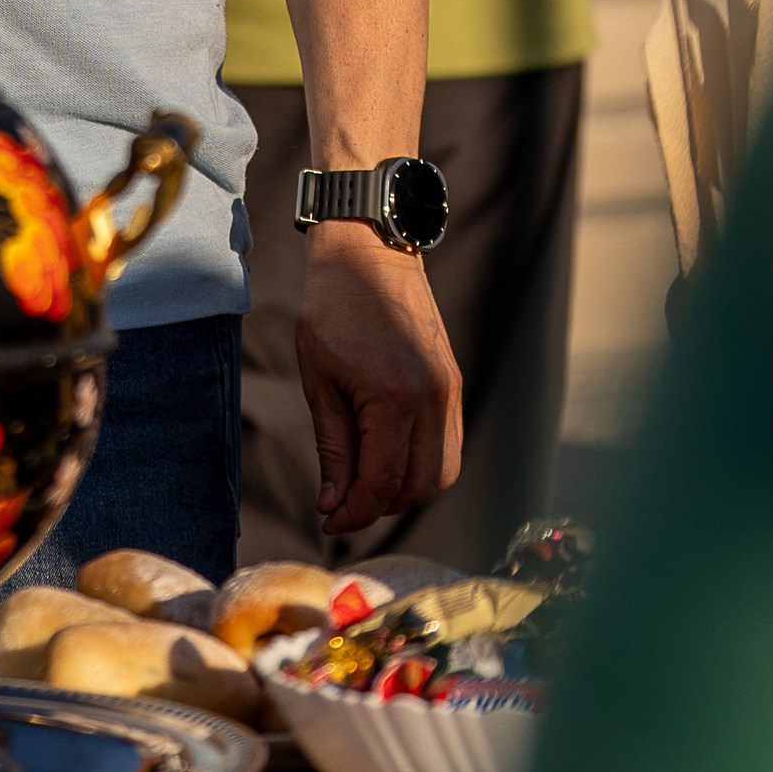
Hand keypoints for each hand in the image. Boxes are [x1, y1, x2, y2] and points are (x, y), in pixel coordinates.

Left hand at [295, 233, 461, 536]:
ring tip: (365, 484)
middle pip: (419, 487)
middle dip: (380, 507)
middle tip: (344, 506)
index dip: (355, 513)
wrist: (370, 251)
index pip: (382, 483)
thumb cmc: (332, 308)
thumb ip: (333, 448)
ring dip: (406, 491)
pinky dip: (424, 465)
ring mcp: (450, 391)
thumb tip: (334, 507)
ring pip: (443, 473)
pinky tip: (389, 458)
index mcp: (394, 399)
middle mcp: (433, 400)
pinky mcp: (453, 383)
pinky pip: (449, 445)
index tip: (328, 521)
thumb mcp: (319, 379)